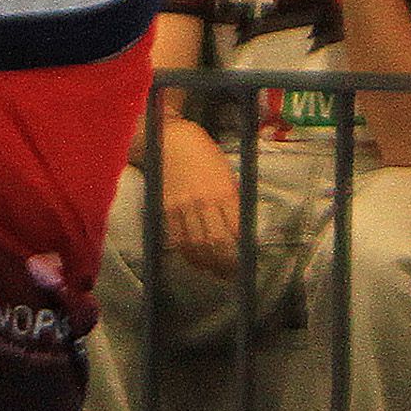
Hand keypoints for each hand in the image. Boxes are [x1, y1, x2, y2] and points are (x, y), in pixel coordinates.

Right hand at [157, 124, 244, 275]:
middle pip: (216, 242)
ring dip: (206, 262)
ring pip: (196, 244)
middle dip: (224, 263)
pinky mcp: (166, 208)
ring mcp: (183, 206)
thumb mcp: (225, 174)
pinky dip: (187, 252)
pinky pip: (176, 237)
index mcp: (225, 191)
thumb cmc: (203, 152)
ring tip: (213, 270)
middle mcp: (204, 201)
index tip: (243, 262)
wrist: (170, 138)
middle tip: (229, 272)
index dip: (240, 251)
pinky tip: (194, 259)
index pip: (236, 230)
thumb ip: (231, 200)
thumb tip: (237, 229)